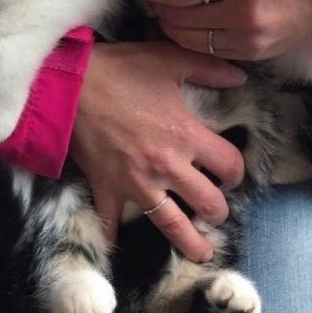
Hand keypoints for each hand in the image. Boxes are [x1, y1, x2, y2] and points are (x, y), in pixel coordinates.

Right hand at [70, 42, 246, 262]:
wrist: (70, 85)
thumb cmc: (121, 70)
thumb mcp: (169, 59)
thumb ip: (210, 68)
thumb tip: (241, 75)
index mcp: (186, 135)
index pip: (230, 165)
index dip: (237, 171)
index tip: (232, 173)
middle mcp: (167, 166)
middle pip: (209, 204)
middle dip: (218, 210)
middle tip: (216, 210)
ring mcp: (136, 183)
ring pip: (171, 225)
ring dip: (190, 243)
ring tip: (202, 253)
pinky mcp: (107, 189)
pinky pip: (110, 224)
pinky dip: (114, 238)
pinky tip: (120, 249)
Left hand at [137, 0, 311, 60]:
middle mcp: (243, 12)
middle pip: (179, 16)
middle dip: (159, 7)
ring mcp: (248, 39)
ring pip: (189, 38)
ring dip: (171, 26)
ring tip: (166, 12)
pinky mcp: (252, 55)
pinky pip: (208, 50)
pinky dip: (191, 39)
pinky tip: (187, 27)